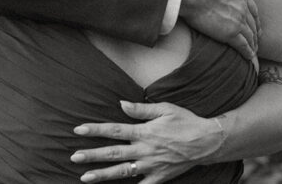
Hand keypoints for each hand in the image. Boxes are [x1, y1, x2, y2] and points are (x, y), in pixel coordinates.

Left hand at [71, 101, 222, 182]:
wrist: (207, 142)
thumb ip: (140, 109)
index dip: (95, 130)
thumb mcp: (164, 109)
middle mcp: (145, 150)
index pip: (114, 130)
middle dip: (92, 155)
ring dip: (103, 174)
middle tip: (74, 157)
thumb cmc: (185, 122)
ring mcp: (151, 166)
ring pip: (122, 171)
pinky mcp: (159, 177)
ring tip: (85, 177)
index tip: (78, 130)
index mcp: (144, 132)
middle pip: (113, 153)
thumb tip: (121, 104)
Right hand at [180, 0, 259, 59]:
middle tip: (256, 39)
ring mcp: (237, 19)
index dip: (254, 15)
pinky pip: (243, 46)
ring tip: (253, 51)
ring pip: (250, 35)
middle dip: (256, 32)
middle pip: (253, 22)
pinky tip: (249, 59)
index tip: (255, 22)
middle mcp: (242, 5)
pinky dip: (248, 53)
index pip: (252, 6)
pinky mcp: (229, 33)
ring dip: (253, 44)